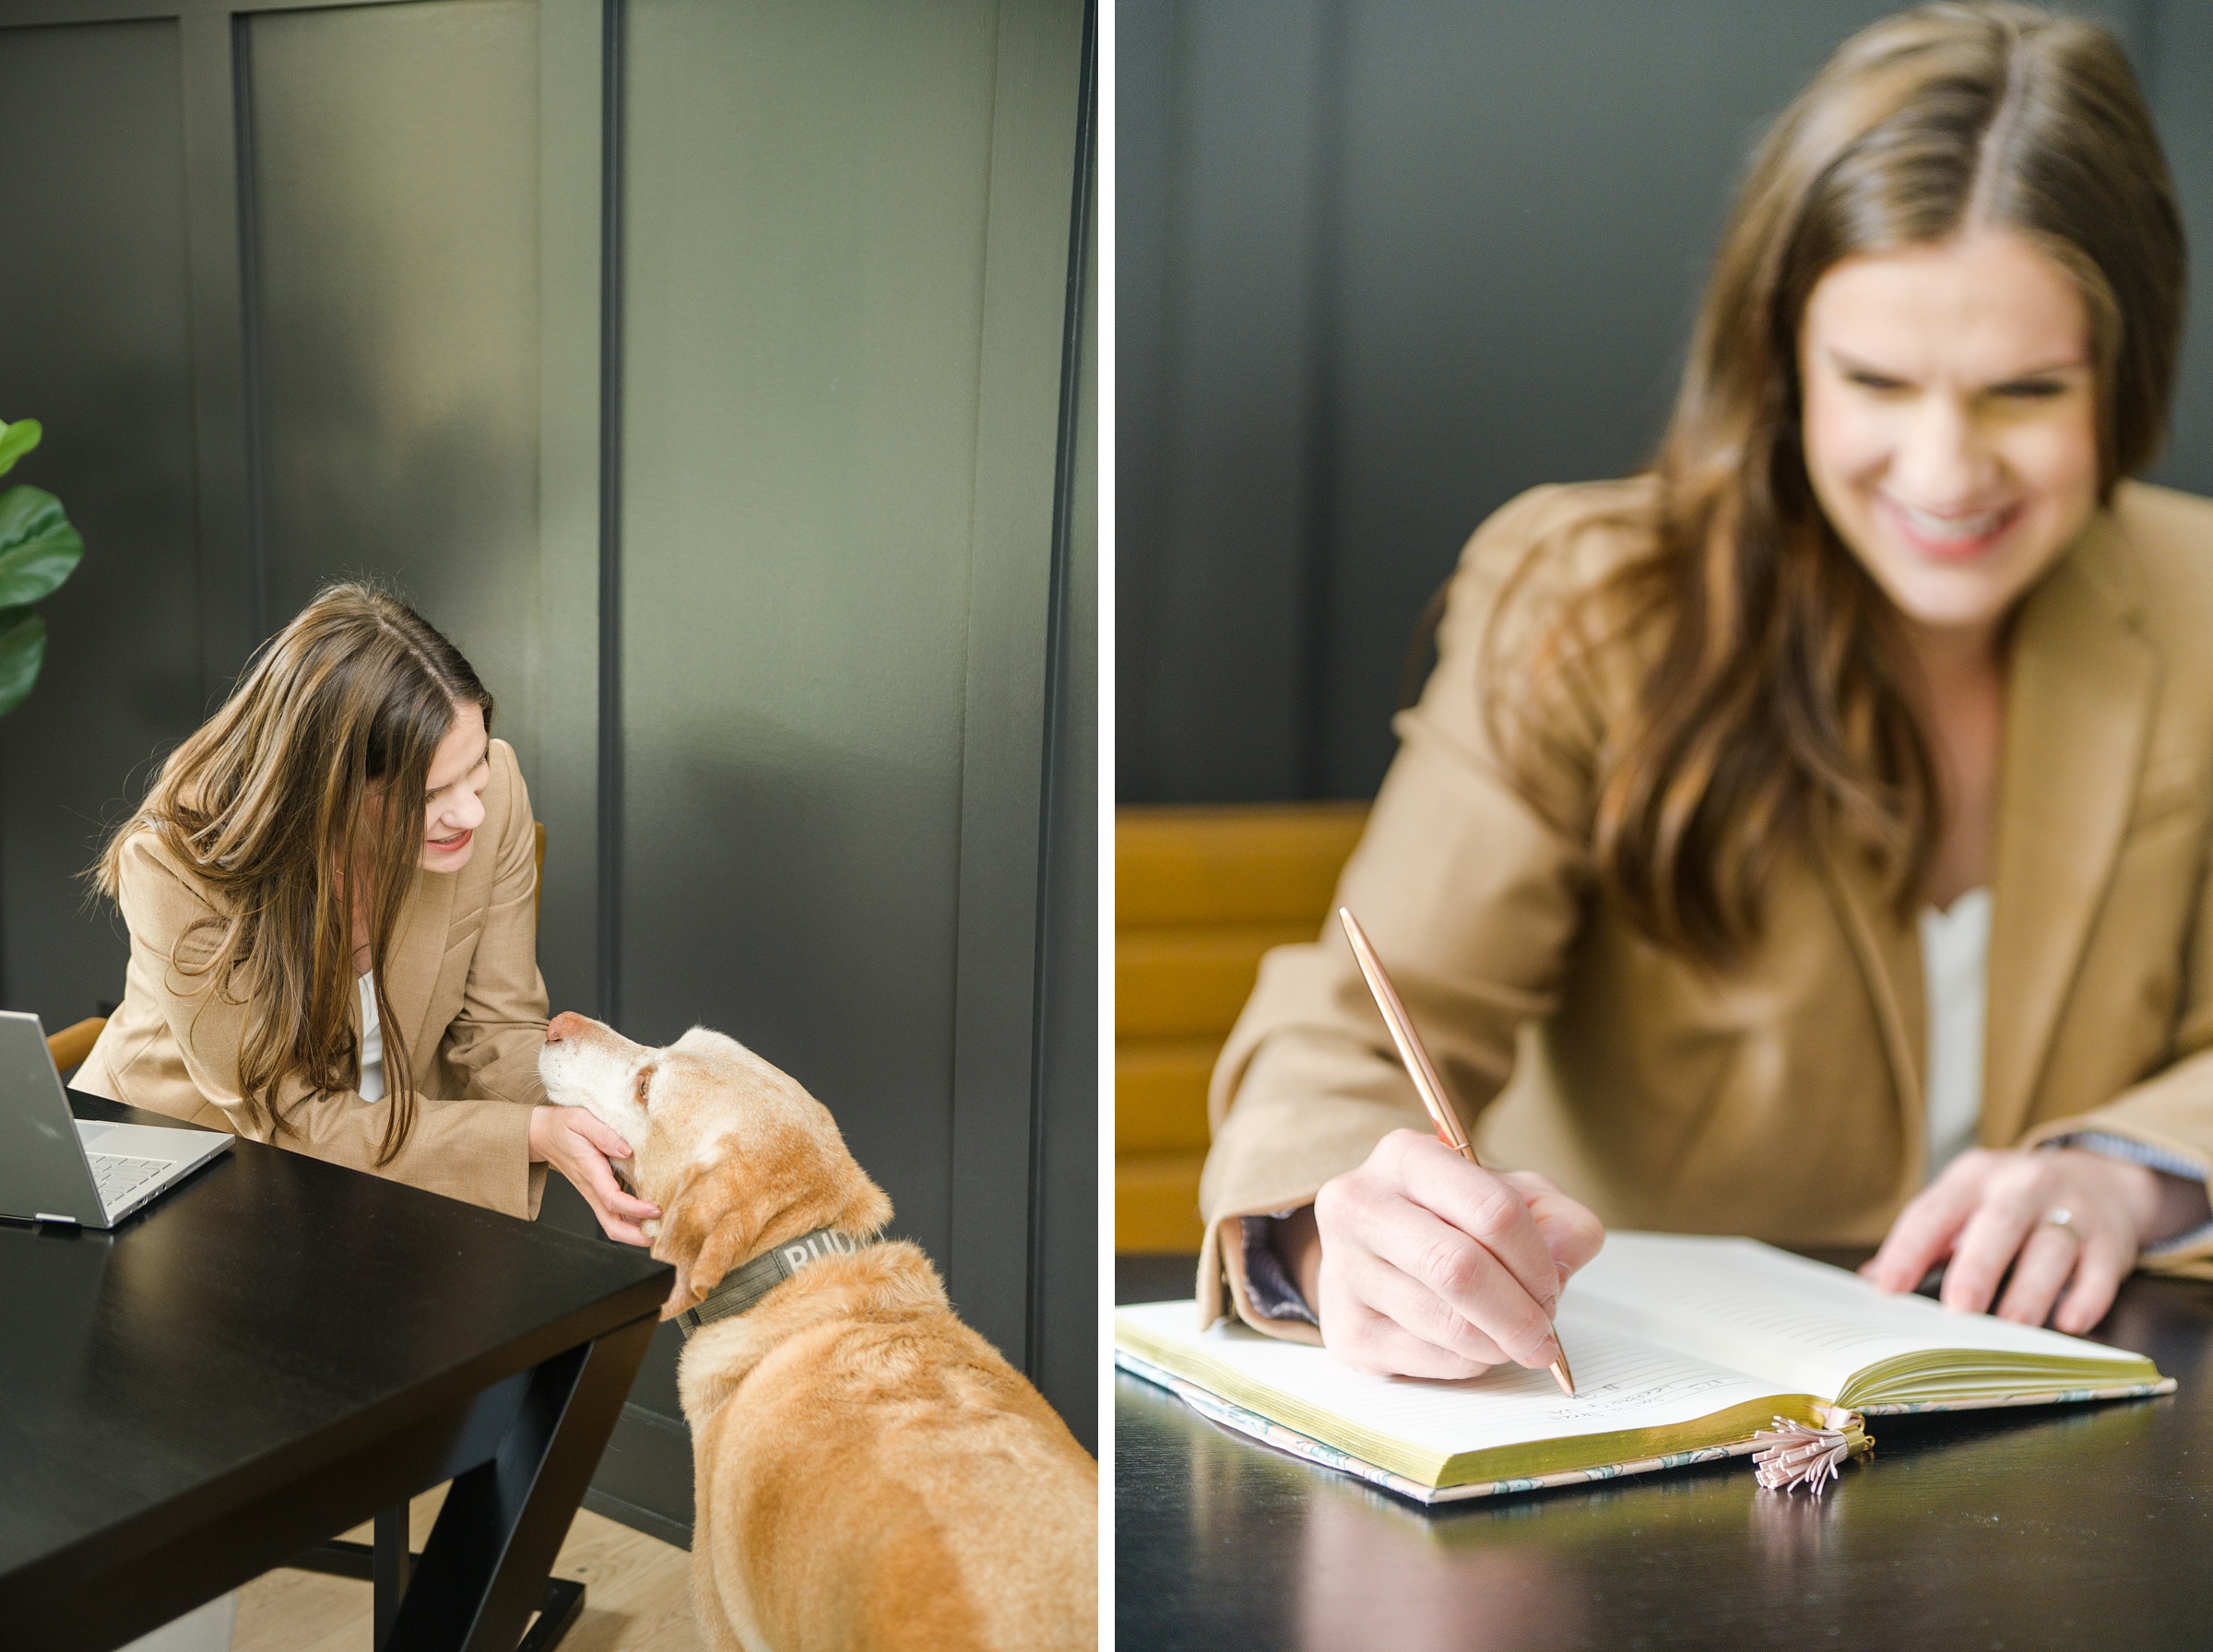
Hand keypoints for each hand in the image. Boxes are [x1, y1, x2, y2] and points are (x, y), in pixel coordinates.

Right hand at [529, 1104, 660, 1245]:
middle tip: (663, 1231)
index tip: (656, 1210)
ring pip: (613, 1224)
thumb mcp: (582, 1119)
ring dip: (636, 1232)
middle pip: (612, 1226)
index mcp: (590, 1172)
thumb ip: (604, 1133)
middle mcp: (592, 1189)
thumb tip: (627, 1150)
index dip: (635, 1209)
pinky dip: (632, 1220)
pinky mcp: (596, 1192)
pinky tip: (649, 1215)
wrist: (542, 1134)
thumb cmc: (562, 1125)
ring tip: (662, 1226)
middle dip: (636, 1236)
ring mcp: (593, 1193)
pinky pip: (614, 1214)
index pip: (613, 1200)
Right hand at [1298, 1129, 1604, 1377]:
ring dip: (1498, 1343)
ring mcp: (1343, 1270)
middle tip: (1543, 1336)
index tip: (1552, 1286)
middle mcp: (1360, 1206)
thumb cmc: (1453, 1219)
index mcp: (1406, 1157)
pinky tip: (1471, 1344)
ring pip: (1446, 1324)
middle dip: (1519, 1314)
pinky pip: (1429, 1360)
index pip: (1492, 1210)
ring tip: (1509, 1335)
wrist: (1380, 1251)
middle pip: (1459, 1270)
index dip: (1536, 1260)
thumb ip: (1559, 1219)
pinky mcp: (1344, 1330)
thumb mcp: (1515, 1197)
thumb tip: (1562, 1257)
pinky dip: (1469, 1362)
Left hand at [1861, 1147, 2207, 1333]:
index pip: (1934, 1211)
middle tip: (1959, 1310)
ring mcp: (2072, 1210)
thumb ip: (1926, 1242)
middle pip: (1998, 1224)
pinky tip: (2071, 1321)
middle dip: (1977, 1267)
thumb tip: (1872, 1282)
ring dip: (2031, 1288)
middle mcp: (2022, 1186)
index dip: (1908, 1249)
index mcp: (1973, 1177)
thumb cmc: (2013, 1203)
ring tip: (2013, 1324)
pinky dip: (2087, 1296)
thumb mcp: (1967, 1204)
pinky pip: (2101, 1269)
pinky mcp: (2111, 1239)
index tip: (1888, 1288)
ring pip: (2051, 1246)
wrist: (2102, 1180)